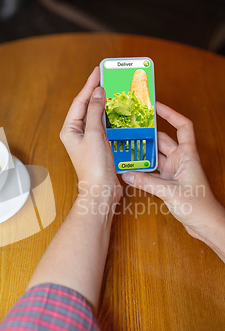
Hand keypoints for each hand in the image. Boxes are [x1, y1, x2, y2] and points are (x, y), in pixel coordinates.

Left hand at [60, 67, 121, 205]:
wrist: (102, 190)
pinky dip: (111, 116)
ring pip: (96, 115)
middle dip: (96, 92)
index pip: (79, 102)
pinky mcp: (99, 145)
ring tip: (114, 90)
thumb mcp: (95, 134)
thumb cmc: (94, 167)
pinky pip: (104, 125)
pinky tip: (118, 110)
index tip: (98, 72)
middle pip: (87, 107)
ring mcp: (88, 139)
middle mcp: (77, 133)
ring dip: (105, 103)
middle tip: (107, 77)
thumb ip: (95, 112)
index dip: (89, 85)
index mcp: (70, 130)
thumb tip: (98, 93)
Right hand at [122, 102, 224, 241]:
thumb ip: (146, 182)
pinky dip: (142, 170)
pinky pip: (152, 172)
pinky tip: (129, 170)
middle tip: (130, 128)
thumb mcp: (170, 191)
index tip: (155, 106)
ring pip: (155, 156)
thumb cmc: (198, 206)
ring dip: (142, 153)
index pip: (182, 126)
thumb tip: (127, 174)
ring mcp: (174, 171)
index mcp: (187, 155)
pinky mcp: (169, 183)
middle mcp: (181, 160)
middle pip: (163, 140)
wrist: (205, 224)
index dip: (170, 114)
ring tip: (125, 147)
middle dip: (147, 134)